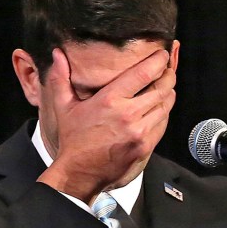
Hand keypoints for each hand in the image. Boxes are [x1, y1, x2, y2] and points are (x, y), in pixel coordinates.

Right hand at [37, 46, 176, 200]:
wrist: (80, 172)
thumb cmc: (74, 140)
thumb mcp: (64, 107)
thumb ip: (60, 78)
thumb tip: (57, 54)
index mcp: (110, 100)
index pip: (144, 73)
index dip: (158, 61)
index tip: (162, 55)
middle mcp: (128, 115)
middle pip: (161, 88)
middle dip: (168, 76)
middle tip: (167, 69)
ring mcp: (139, 132)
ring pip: (165, 106)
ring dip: (169, 94)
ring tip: (167, 86)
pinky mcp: (145, 146)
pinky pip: (163, 124)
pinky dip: (164, 114)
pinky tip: (160, 108)